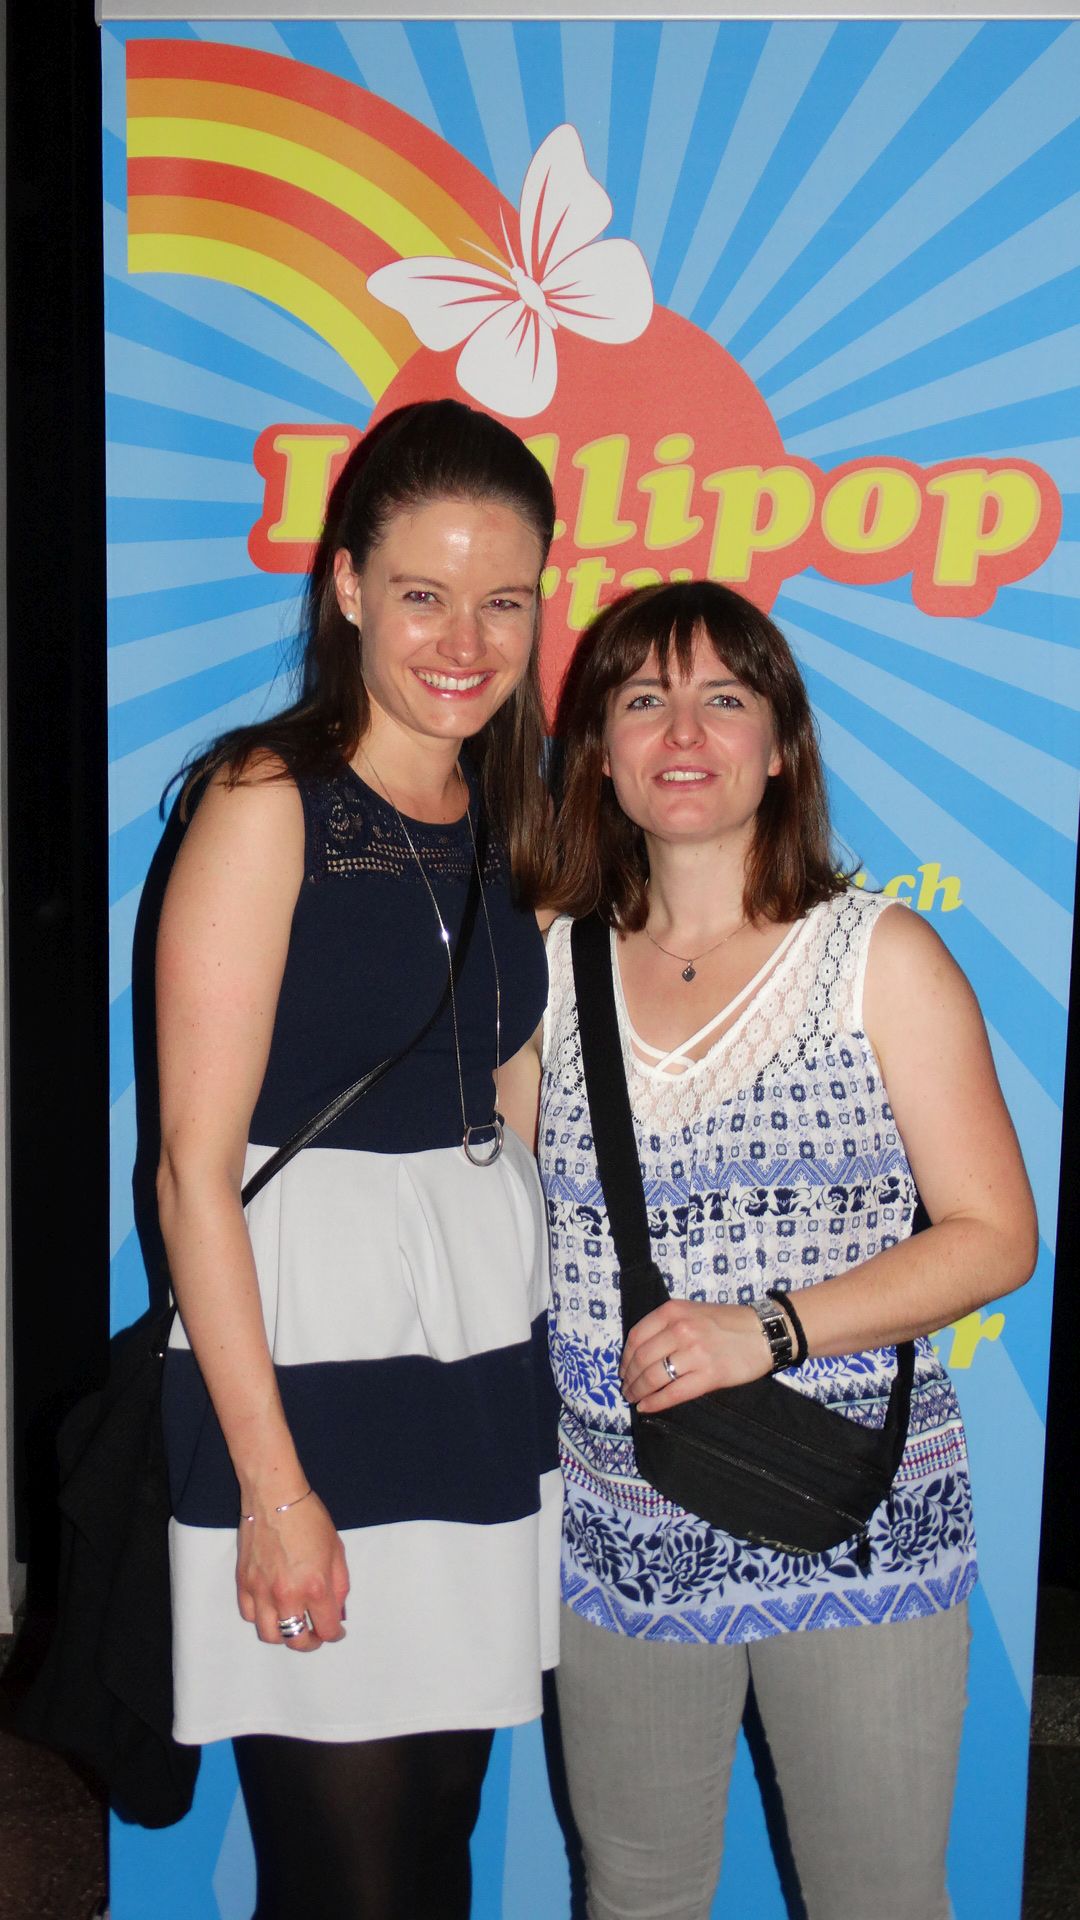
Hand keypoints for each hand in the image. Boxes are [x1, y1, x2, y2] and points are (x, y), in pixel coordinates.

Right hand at [236, 1491, 349, 1651]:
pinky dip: (262, 1618)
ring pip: (270, 1635)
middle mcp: (287, 1595)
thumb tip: (336, 1611)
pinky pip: (250, 1615)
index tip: (336, 1631)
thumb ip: (339, 1585)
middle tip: (315, 1634)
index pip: (326, 1629)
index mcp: (315, 1587)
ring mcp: (261, 1591)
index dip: (335, 1634)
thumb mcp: (337, 1550)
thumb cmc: (310, 1518)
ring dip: (284, 1634)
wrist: (274, 1496)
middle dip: (310, 1642)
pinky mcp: (243, 1583)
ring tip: (292, 1623)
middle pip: (296, 1641)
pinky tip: (272, 1607)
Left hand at [620, 1300, 772, 1413]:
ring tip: (635, 1399)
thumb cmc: (727, 1322)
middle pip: (642, 1359)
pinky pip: (673, 1392)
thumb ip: (667, 1326)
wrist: (764, 1332)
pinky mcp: (709, 1375)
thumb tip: (639, 1354)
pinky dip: (656, 1402)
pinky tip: (647, 1407)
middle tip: (627, 1389)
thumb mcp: (692, 1311)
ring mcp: (695, 1352)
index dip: (625, 1358)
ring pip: (654, 1377)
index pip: (636, 1337)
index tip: (623, 1371)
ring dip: (639, 1392)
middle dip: (630, 1379)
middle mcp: (680, 1329)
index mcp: (673, 1311)